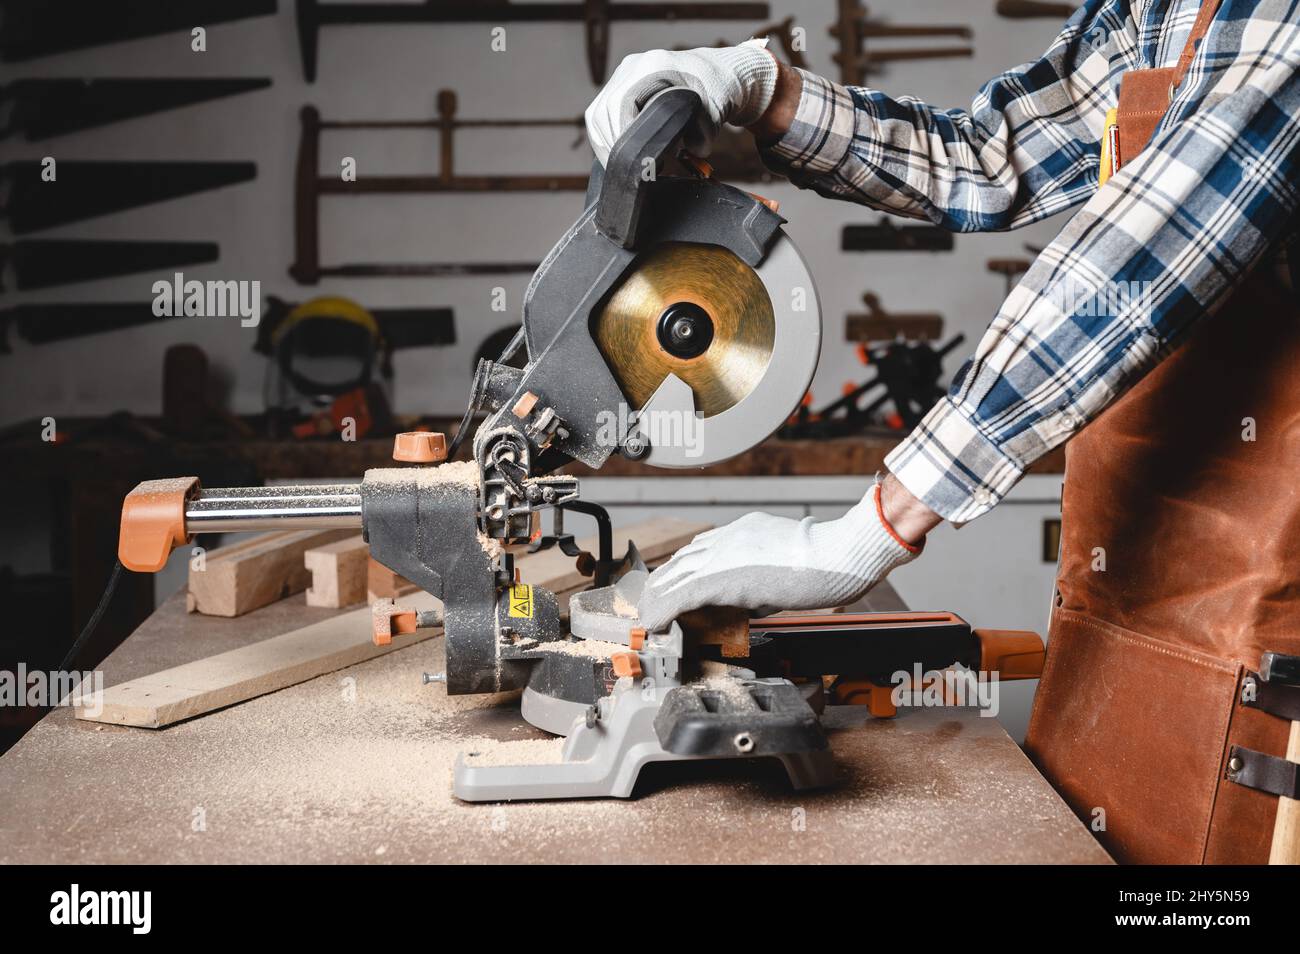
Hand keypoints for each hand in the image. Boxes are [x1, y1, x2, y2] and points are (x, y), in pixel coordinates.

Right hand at [584, 40, 777, 165]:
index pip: (621, 104)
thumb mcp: (715, 112)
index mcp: (653, 67)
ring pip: (598, 114)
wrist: (716, 75)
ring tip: (623, 165)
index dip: (622, 136)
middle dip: (613, 145)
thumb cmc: (716, 91)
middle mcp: (633, 66)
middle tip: (628, 170)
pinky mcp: (620, 85)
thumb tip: (695, 151)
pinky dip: (607, 135)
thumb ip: (704, 133)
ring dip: (606, 143)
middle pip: (604, 111)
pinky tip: (620, 152)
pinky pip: (602, 113)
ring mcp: (624, 74)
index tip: (632, 161)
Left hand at [637, 481, 926, 630]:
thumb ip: (763, 574)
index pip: (699, 550)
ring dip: (656, 600)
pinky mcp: (723, 579)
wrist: (838, 553)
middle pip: (679, 562)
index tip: (672, 584)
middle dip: (661, 585)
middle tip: (649, 606)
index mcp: (743, 532)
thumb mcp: (786, 562)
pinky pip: (680, 597)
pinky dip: (663, 612)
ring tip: (645, 620)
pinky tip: (654, 625)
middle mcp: (726, 539)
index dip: (681, 570)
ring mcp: (722, 557)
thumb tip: (754, 596)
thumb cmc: (828, 560)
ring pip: (674, 578)